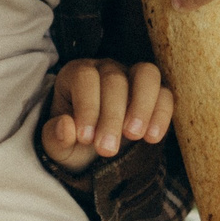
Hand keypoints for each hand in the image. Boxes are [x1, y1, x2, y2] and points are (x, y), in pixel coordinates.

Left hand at [40, 58, 173, 171]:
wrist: (94, 151)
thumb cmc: (74, 141)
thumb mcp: (55, 145)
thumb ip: (54, 137)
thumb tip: (66, 126)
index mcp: (76, 74)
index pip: (85, 78)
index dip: (87, 106)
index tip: (85, 138)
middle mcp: (106, 69)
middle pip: (115, 79)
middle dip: (112, 116)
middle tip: (107, 149)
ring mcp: (133, 77)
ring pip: (146, 74)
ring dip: (142, 106)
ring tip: (134, 136)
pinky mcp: (155, 93)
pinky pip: (165, 94)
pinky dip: (161, 115)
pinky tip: (151, 138)